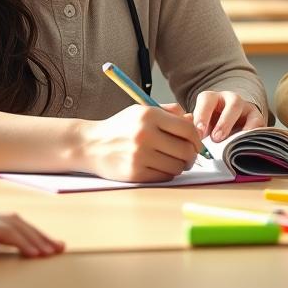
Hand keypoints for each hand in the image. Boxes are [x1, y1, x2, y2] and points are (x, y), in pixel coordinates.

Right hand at [0, 203, 62, 258]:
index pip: (5, 222)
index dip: (25, 232)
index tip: (39, 244)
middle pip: (17, 220)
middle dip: (39, 234)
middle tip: (57, 247)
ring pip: (17, 224)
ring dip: (36, 239)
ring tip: (52, 253)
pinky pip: (8, 233)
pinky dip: (24, 242)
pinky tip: (35, 254)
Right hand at [79, 104, 201, 181]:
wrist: (91, 144)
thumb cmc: (121, 128)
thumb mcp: (142, 111)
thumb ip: (169, 113)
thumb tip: (193, 121)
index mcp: (149, 115)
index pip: (187, 129)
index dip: (197, 138)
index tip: (196, 143)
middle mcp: (145, 134)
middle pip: (186, 150)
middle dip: (191, 155)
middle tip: (188, 156)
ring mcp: (140, 155)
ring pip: (177, 166)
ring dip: (179, 166)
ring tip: (171, 161)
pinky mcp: (135, 173)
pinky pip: (164, 176)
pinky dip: (167, 173)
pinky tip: (159, 167)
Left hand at [192, 91, 265, 141]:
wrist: (231, 127)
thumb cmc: (211, 126)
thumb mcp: (201, 125)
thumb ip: (193, 127)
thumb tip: (188, 132)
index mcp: (212, 99)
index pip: (207, 100)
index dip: (202, 115)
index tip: (198, 133)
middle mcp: (230, 99)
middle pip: (231, 103)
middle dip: (224, 121)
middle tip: (216, 139)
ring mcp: (245, 107)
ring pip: (243, 110)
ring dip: (238, 127)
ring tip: (230, 143)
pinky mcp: (257, 118)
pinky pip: (258, 122)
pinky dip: (252, 132)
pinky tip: (245, 143)